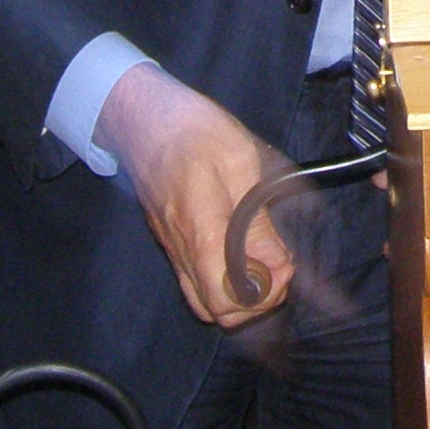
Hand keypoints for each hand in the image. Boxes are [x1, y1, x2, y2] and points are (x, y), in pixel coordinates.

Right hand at [95, 64, 292, 327]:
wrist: (144, 116)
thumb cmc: (194, 129)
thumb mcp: (239, 160)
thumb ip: (256, 218)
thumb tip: (278, 262)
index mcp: (201, 230)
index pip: (229, 298)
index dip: (266, 293)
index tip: (286, 261)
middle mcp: (182, 249)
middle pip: (216, 312)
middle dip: (256, 302)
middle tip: (279, 266)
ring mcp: (172, 247)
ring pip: (203, 302)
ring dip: (240, 295)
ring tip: (265, 263)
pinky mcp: (170, 240)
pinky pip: (195, 281)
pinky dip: (223, 281)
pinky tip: (244, 254)